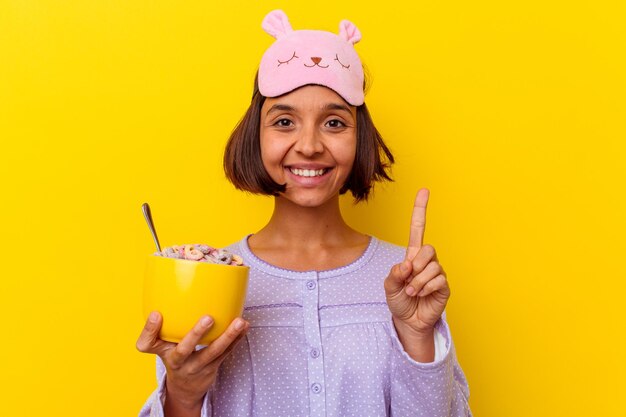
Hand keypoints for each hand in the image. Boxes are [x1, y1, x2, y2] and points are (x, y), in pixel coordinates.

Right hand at [136, 312, 248, 410]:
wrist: (185, 389)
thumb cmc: (174, 356)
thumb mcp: (160, 346)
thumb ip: (158, 327)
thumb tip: (165, 303)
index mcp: (162, 352)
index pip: (148, 344)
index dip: (150, 329)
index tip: (156, 314)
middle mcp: (178, 362)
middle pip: (184, 350)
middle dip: (196, 334)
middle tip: (208, 317)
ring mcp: (197, 367)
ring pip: (213, 352)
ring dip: (228, 336)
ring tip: (240, 322)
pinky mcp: (213, 368)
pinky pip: (226, 353)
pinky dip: (237, 339)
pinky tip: (244, 326)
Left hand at [384, 188, 449, 335]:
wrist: (408, 321)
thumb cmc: (399, 300)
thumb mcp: (389, 285)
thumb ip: (395, 273)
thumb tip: (407, 265)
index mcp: (412, 255)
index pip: (418, 228)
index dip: (420, 210)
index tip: (424, 190)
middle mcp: (427, 261)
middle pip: (428, 249)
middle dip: (416, 265)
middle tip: (408, 280)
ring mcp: (437, 272)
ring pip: (432, 267)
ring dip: (417, 282)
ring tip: (412, 292)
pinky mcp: (444, 286)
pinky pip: (438, 280)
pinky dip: (425, 289)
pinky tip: (421, 295)